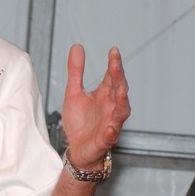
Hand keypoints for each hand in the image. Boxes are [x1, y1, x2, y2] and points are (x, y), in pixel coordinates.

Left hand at [61, 44, 129, 169]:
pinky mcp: (105, 139)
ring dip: (121, 101)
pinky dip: (111, 131)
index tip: (113, 50)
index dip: (114, 64)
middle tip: (115, 64)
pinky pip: (110, 135)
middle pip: (119, 89)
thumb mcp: (73, 92)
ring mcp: (110, 123)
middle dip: (118, 77)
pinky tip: (111, 126)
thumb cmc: (80, 121)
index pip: (112, 76)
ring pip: (120, 111)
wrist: (78, 149)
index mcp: (105, 94)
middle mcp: (111, 107)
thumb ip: (76, 70)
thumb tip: (77, 46)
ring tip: (120, 89)